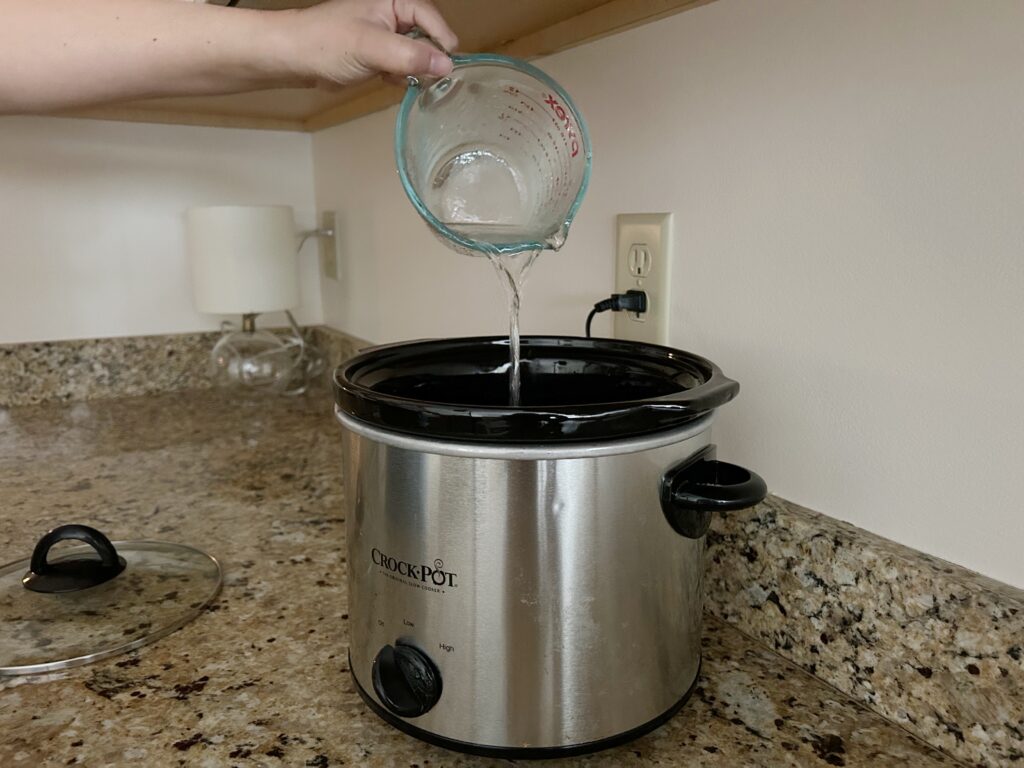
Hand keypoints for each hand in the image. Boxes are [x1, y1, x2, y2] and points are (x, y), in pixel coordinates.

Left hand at [285, 0, 458, 87]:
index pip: (431, 17)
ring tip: (412, 82)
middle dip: (429, 57)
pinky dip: (403, 76)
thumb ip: (410, 55)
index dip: (442, 40)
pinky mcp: (380, 54)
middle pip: (428, 35)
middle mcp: (393, 14)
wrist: (295, 58)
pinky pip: (403, 66)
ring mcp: (386, 35)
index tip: (450, 66)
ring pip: (417, 53)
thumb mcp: (372, 47)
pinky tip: (392, 82)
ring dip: (417, 70)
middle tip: (431, 79)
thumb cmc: (326, 42)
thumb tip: (445, 65)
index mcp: (393, 1)